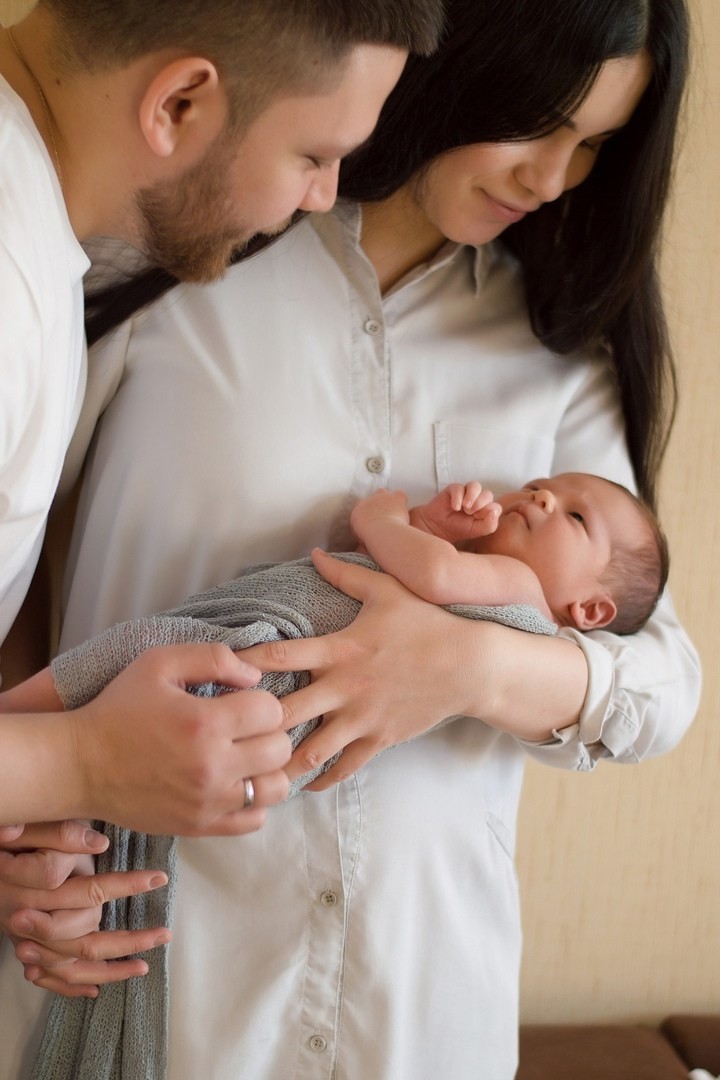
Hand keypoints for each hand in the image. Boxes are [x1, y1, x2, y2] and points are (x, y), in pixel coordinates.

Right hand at [0, 821, 169, 997]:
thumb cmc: (11, 842)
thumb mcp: (32, 828)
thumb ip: (61, 834)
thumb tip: (100, 842)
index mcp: (35, 888)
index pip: (90, 891)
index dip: (128, 885)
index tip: (160, 878)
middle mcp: (29, 920)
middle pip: (85, 937)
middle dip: (130, 939)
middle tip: (165, 935)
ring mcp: (25, 939)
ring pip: (72, 964)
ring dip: (110, 969)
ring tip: (143, 967)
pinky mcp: (23, 949)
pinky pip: (49, 977)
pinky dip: (72, 985)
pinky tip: (96, 988)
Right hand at [69, 643, 290, 834]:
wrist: (80, 765)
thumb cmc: (119, 708)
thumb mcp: (158, 663)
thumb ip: (213, 657)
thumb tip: (255, 675)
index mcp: (204, 723)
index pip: (272, 711)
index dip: (261, 700)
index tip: (239, 701)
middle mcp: (212, 767)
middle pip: (280, 749)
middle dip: (269, 731)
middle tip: (244, 727)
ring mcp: (208, 802)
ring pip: (275, 788)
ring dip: (267, 768)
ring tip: (245, 755)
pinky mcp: (200, 826)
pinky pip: (255, 820)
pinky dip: (254, 801)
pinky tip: (234, 781)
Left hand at [238, 549, 481, 788]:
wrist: (471, 664)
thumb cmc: (426, 623)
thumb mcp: (386, 591)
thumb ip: (345, 576)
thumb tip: (314, 553)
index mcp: (340, 648)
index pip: (281, 656)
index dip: (244, 664)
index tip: (219, 672)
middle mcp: (345, 686)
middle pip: (285, 712)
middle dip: (252, 725)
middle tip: (222, 733)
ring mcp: (362, 717)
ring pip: (310, 751)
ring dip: (280, 763)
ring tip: (253, 772)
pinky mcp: (380, 739)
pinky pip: (344, 767)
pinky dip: (320, 778)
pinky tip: (301, 785)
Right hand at [350, 489, 409, 541]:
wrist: (382, 532)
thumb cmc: (372, 539)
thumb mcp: (360, 538)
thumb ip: (361, 532)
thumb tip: (365, 536)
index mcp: (358, 511)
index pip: (360, 507)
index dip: (368, 512)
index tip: (372, 518)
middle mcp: (368, 501)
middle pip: (371, 499)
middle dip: (377, 505)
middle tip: (383, 516)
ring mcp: (381, 497)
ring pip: (384, 493)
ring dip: (388, 501)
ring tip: (393, 512)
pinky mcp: (395, 497)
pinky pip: (400, 494)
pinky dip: (401, 500)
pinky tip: (403, 509)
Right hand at [417, 482, 500, 541]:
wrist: (437, 528)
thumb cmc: (458, 529)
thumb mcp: (477, 531)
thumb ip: (490, 525)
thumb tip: (494, 512)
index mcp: (486, 509)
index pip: (496, 507)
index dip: (488, 513)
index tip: (477, 520)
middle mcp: (477, 499)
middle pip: (488, 494)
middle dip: (480, 505)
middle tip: (470, 514)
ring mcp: (465, 492)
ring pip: (476, 486)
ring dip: (472, 497)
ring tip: (465, 508)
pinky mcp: (453, 489)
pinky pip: (459, 488)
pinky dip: (458, 498)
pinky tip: (455, 508)